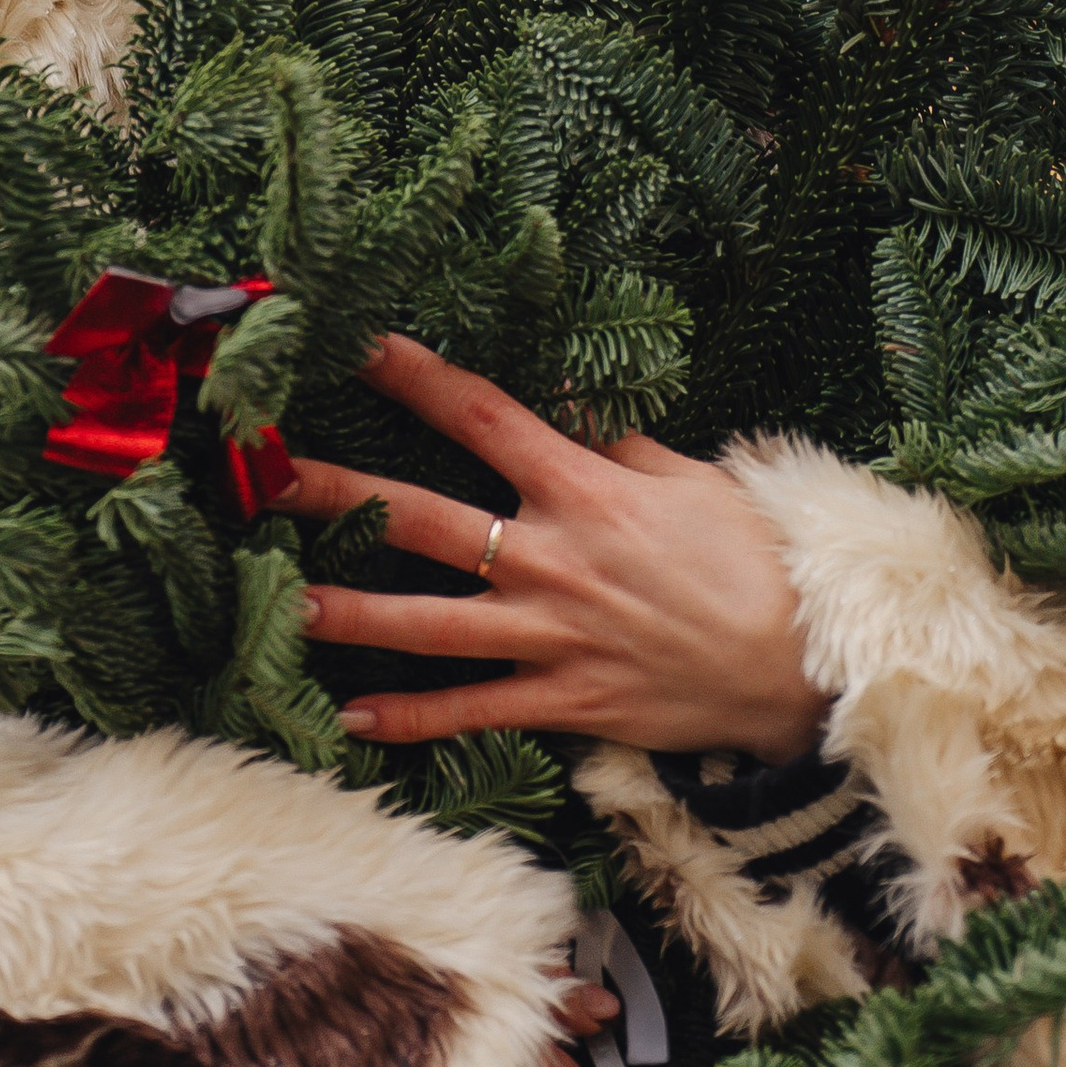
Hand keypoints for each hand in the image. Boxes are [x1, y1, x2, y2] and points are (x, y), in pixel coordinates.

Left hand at [286, 332, 826, 766]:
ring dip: (351, 615)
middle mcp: (552, 558)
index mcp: (584, 489)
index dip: (414, 376)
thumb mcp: (690, 477)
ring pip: (428, 625)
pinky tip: (350, 718)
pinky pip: (471, 711)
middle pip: (422, 519)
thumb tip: (566, 402)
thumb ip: (616, 443)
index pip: (480, 415)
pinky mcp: (562, 700)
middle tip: (264, 478)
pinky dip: (410, 719)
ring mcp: (551, 635)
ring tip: (285, 603)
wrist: (801, 663)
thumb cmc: (753, 559)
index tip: (355, 347)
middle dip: (337, 495)